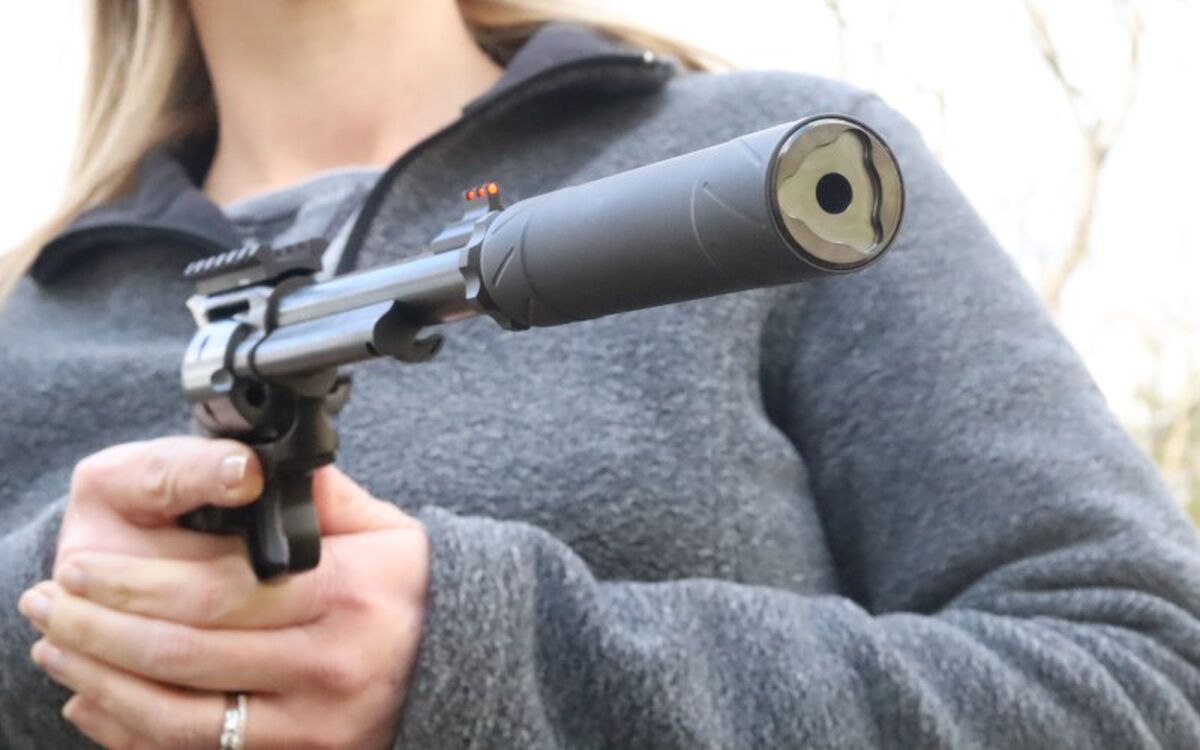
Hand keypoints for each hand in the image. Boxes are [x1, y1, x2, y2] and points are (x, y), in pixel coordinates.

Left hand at [18, 436, 429, 749]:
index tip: (81, 567)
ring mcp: (316, 722)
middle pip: (186, 652)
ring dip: (102, 681)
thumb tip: (249, 464)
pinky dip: (133, 731)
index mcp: (347, 594)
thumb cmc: (409, 588)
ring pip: (181, 713)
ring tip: (57, 649)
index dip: (134, 583)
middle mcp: (331, 664)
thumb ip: (321, 495)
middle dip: (98, 628)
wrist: (455, 661)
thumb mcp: (384, 528)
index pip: (217, 590)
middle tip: (48, 602)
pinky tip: (96, 701)